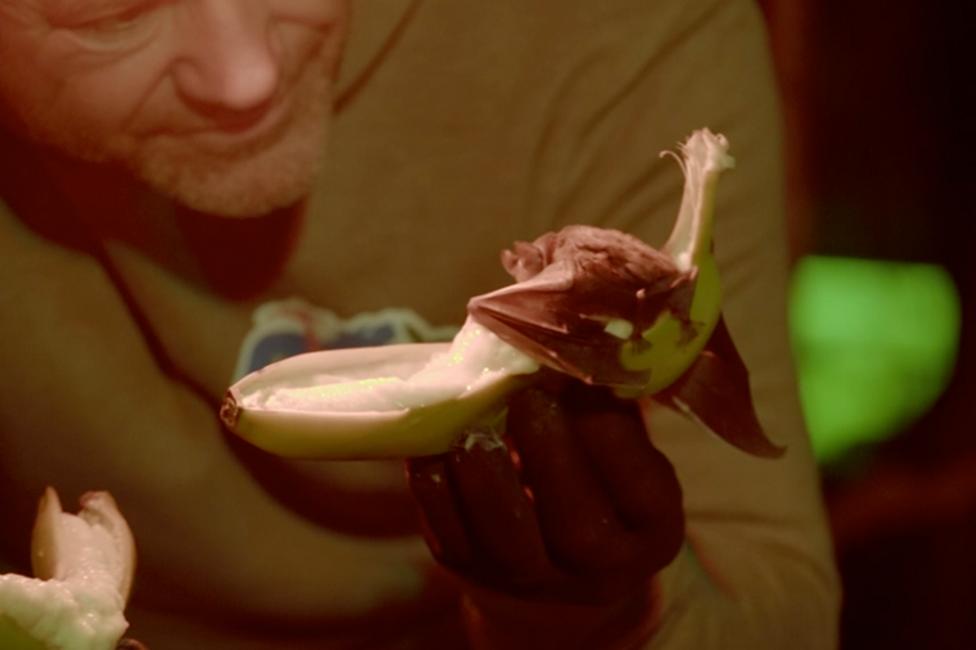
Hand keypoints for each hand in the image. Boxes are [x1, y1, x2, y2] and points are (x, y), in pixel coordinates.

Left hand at [406, 375, 683, 647]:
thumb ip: (611, 406)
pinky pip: (449, 535)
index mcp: (652, 530)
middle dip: (549, 453)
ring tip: (476, 423)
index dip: (612, 434)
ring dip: (486, 474)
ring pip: (506, 540)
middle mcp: (600, 569)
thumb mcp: (625, 450)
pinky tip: (439, 445)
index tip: (584, 381)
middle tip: (528, 395)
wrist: (554, 559)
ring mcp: (532, 579)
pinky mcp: (472, 570)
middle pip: (578, 528)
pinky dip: (437, 487)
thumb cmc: (595, 475)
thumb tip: (589, 337)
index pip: (643, 490)